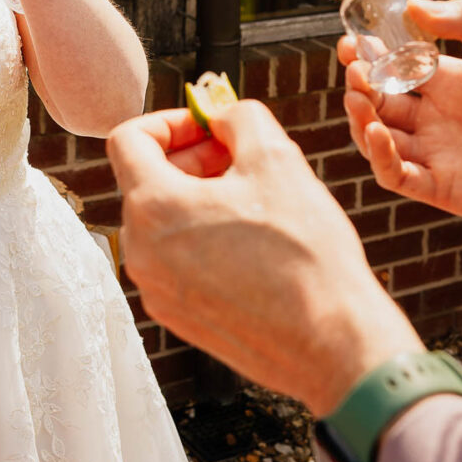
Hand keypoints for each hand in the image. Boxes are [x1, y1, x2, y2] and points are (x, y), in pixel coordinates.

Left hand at [109, 103, 422, 415]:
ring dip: (199, 199)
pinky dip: (203, 238)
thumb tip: (222, 116)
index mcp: (152, 208)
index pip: (128, 140)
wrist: (333, 345)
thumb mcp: (277, 159)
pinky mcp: (176, 316)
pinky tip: (253, 243)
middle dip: (191, 160)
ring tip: (255, 202)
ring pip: (163, 222)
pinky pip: (176, 260)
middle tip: (242, 159)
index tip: (210, 127)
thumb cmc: (307, 254)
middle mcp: (140, 252)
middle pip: (146, 181)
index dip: (170, 121)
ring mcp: (155, 289)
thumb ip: (239, 118)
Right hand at [341, 0, 461, 229]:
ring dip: (359, 118)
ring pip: (377, 138)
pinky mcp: (446, 188)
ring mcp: (439, 154)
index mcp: (451, 83)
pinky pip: (397, 176)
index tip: (353, 40)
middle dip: (358, 83)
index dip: (368, 55)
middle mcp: (438, 119)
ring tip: (357, 96)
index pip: (394, 68)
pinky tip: (378, 132)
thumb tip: (415, 6)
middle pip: (378, 102)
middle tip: (354, 67)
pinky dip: (379, 158)